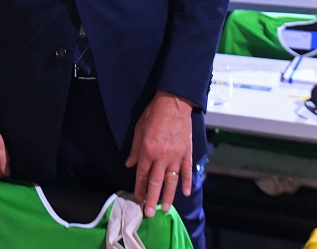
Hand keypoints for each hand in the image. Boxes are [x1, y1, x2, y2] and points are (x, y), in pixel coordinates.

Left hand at [124, 92, 192, 216]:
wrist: (174, 102)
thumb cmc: (153, 114)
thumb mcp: (138, 129)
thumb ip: (135, 149)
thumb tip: (130, 165)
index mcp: (148, 150)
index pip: (142, 174)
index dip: (139, 187)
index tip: (138, 198)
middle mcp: (161, 156)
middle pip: (156, 182)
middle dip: (151, 198)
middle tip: (149, 213)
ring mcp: (176, 155)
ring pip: (171, 180)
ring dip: (168, 196)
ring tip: (165, 208)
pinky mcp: (187, 152)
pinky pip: (186, 171)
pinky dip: (186, 182)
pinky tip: (185, 192)